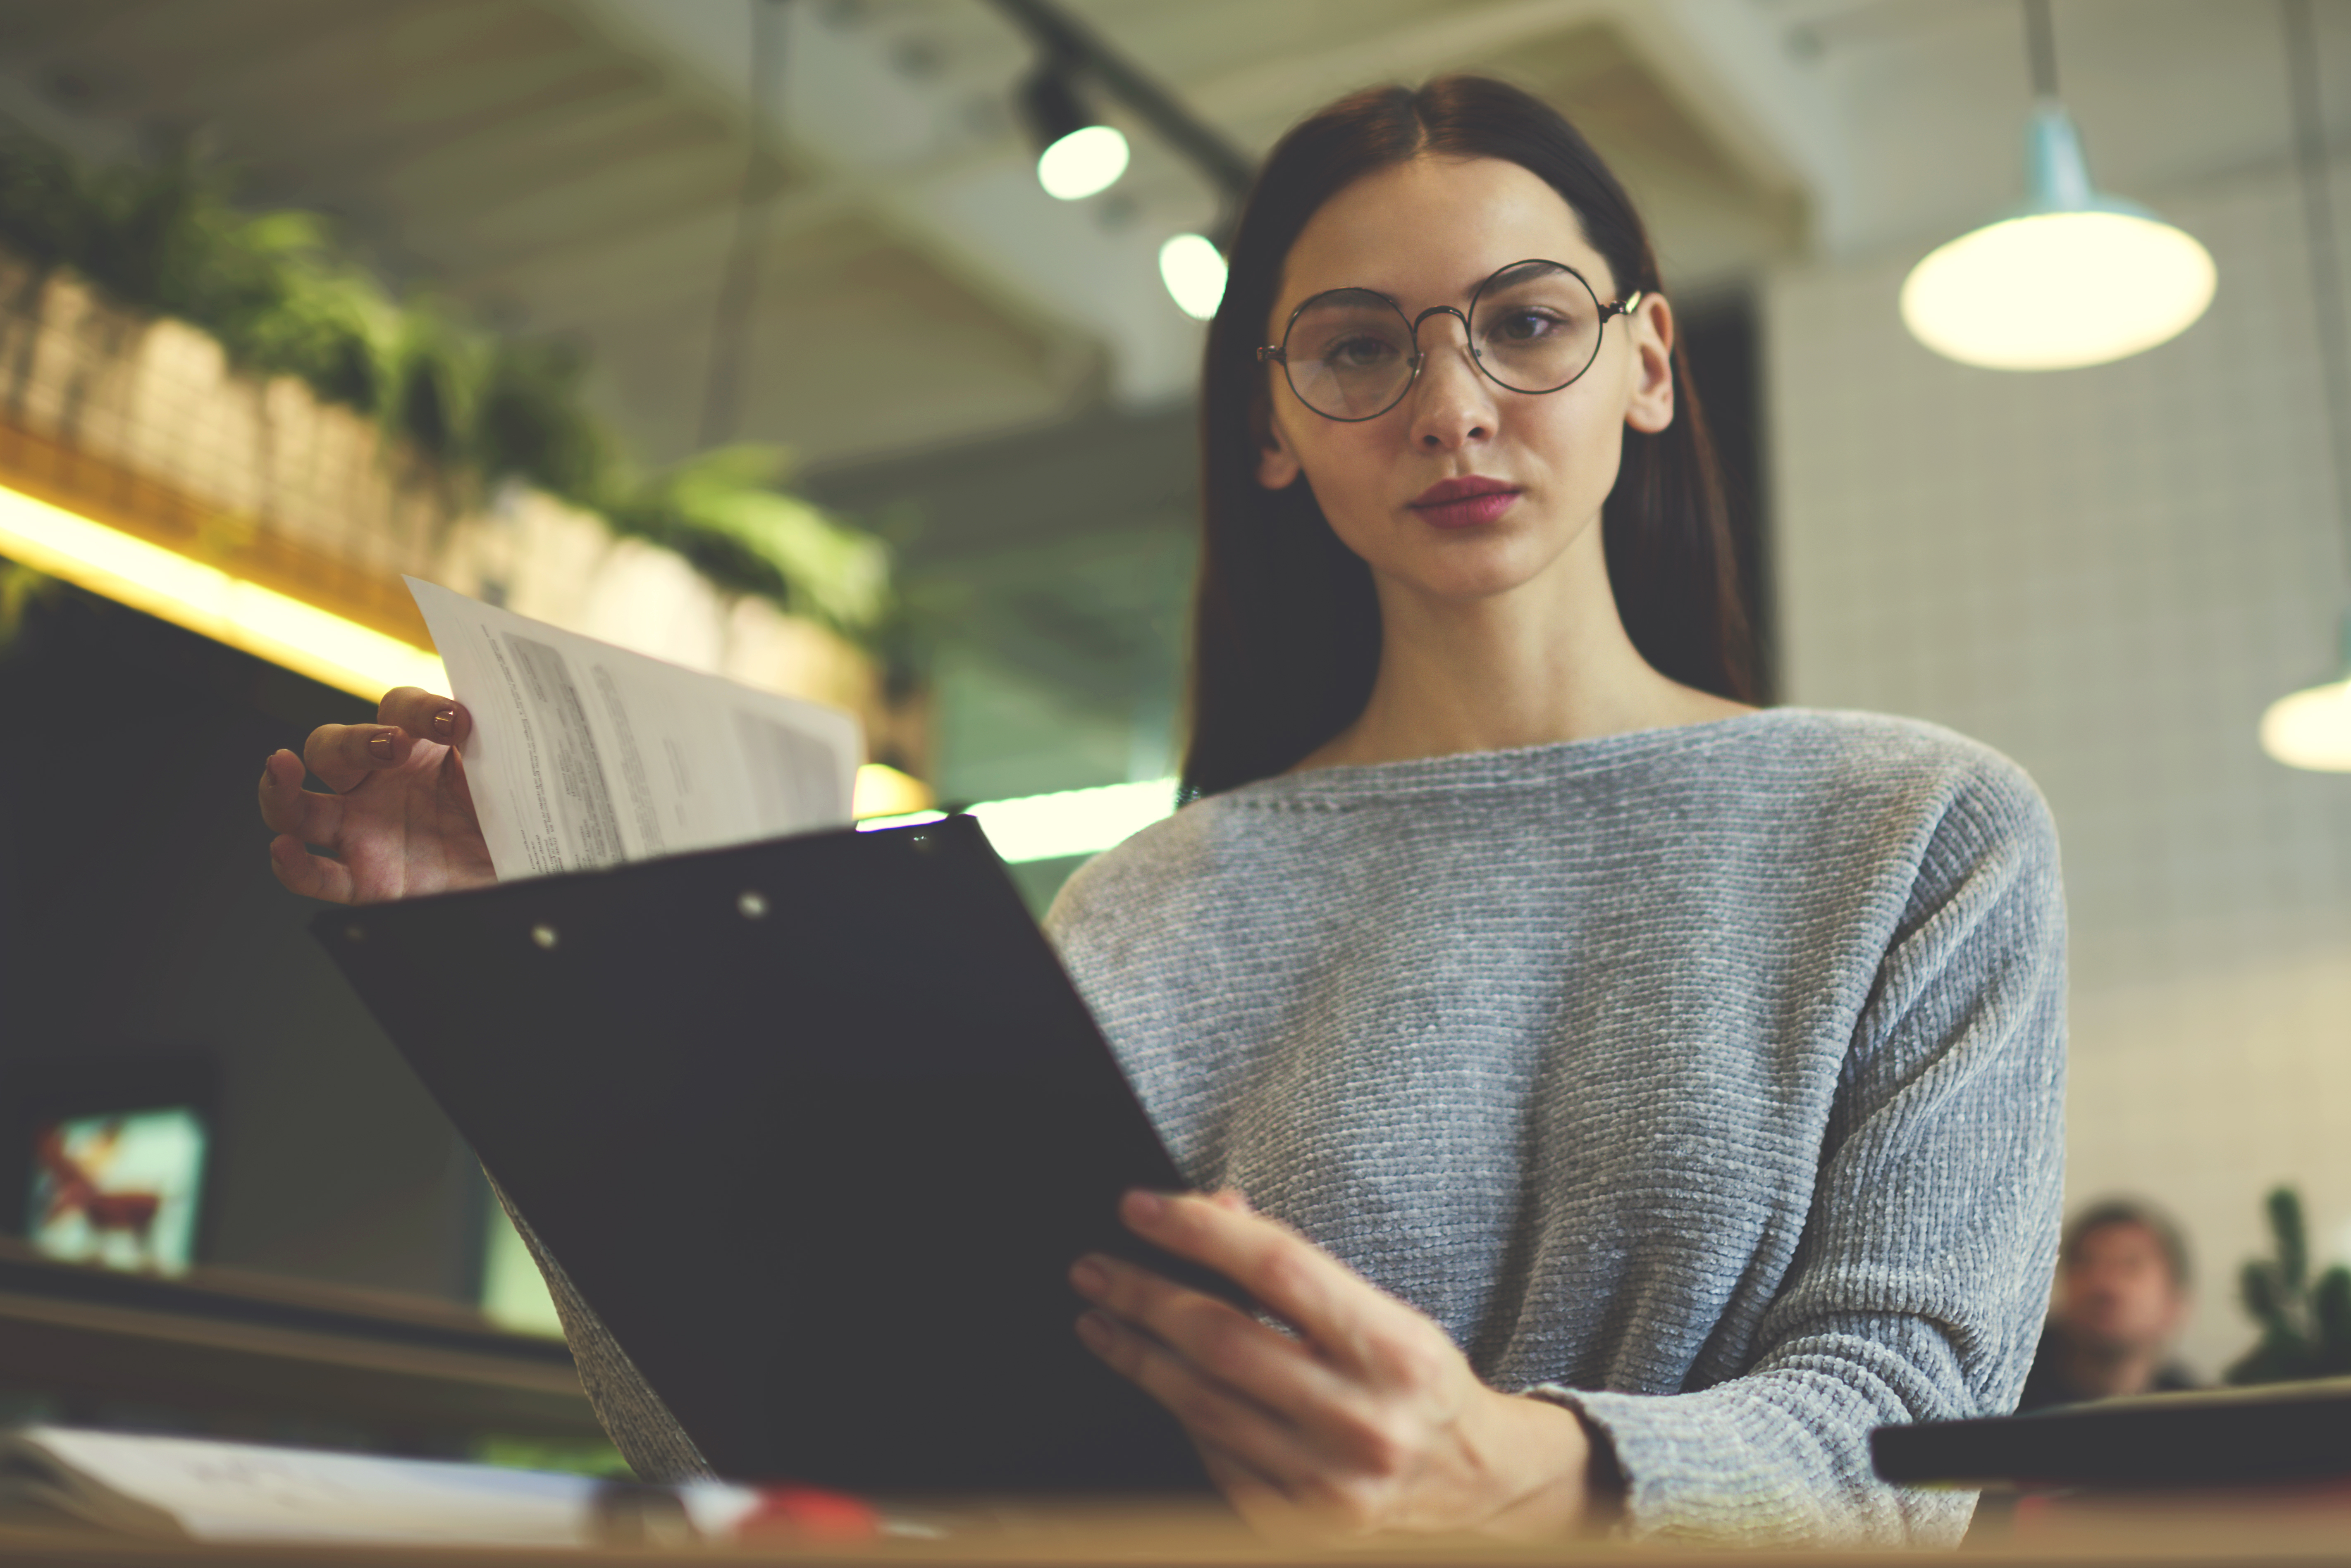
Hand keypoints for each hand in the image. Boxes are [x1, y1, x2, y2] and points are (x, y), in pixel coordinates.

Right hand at [259, 687, 495, 903]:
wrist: (531, 881)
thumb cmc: (516, 823)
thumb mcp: (511, 775)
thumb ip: (500, 741)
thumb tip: (506, 708)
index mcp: (417, 751)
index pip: (397, 709)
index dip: (418, 708)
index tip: (456, 722)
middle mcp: (379, 786)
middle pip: (332, 748)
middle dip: (355, 741)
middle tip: (393, 745)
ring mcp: (364, 832)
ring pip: (300, 806)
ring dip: (282, 785)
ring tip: (282, 765)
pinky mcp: (365, 880)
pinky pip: (315, 874)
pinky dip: (292, 865)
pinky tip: (284, 850)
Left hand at [1070, 1190, 1610, 1541]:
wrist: (1473, 1482)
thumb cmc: (1418, 1381)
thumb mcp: (1382, 1309)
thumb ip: (1297, 1265)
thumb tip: (1213, 1209)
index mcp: (1395, 1349)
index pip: (1277, 1269)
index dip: (1199, 1231)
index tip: (1139, 1208)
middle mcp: (1364, 1420)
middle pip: (1222, 1338)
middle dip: (1143, 1296)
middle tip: (1094, 1268)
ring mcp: (1329, 1482)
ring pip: (1202, 1402)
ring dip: (1137, 1354)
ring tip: (1100, 1318)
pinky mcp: (1301, 1525)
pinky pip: (1215, 1458)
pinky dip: (1182, 1413)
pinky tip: (1158, 1380)